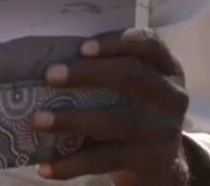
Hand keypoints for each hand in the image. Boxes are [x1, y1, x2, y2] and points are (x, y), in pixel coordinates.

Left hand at [32, 28, 190, 184]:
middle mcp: (172, 96)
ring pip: (115, 121)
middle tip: (50, 75)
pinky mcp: (148, 162)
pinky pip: (104, 160)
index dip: (116, 42)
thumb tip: (51, 64)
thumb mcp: (137, 89)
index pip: (148, 43)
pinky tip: (45, 166)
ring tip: (38, 120)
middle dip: (88, 73)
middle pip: (131, 75)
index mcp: (167, 69)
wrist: (164, 167)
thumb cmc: (135, 113)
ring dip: (72, 119)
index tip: (82, 47)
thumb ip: (110, 72)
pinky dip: (71, 164)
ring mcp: (163, 131)